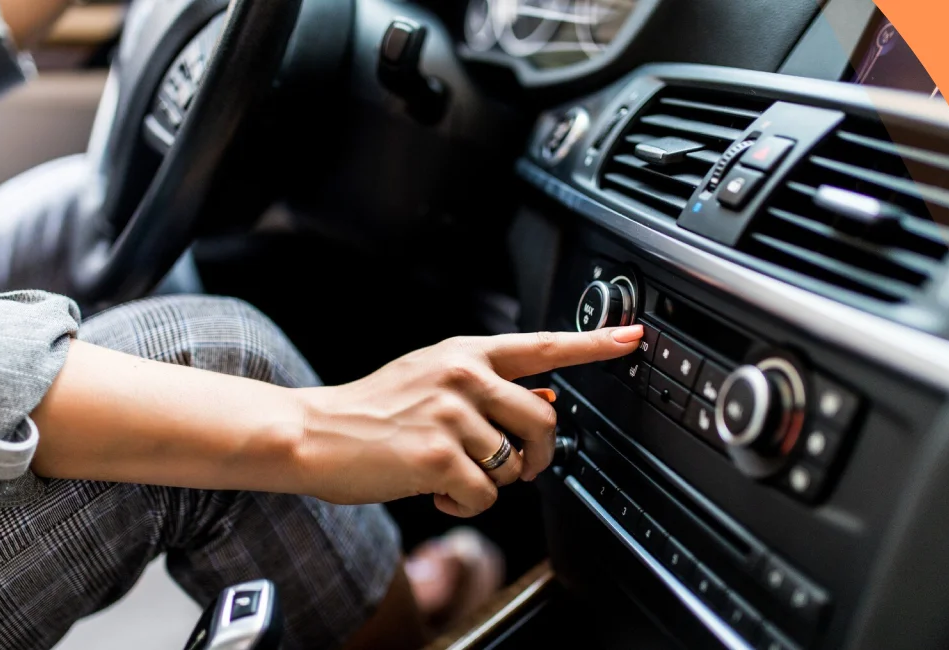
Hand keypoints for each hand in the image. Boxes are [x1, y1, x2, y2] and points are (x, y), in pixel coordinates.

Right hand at [294, 326, 642, 516]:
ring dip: (488, 483)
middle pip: (544, 423)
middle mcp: (463, 377)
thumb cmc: (373, 410)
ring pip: (514, 466)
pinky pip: (485, 496)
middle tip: (510, 467)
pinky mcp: (438, 455)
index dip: (594, 345)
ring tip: (449, 473)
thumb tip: (547, 404)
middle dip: (536, 457)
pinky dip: (463, 505)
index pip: (542, 346)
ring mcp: (451, 414)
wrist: (315, 432)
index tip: (633, 339)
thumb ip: (487, 388)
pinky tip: (434, 490)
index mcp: (466, 353)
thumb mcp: (432, 380)